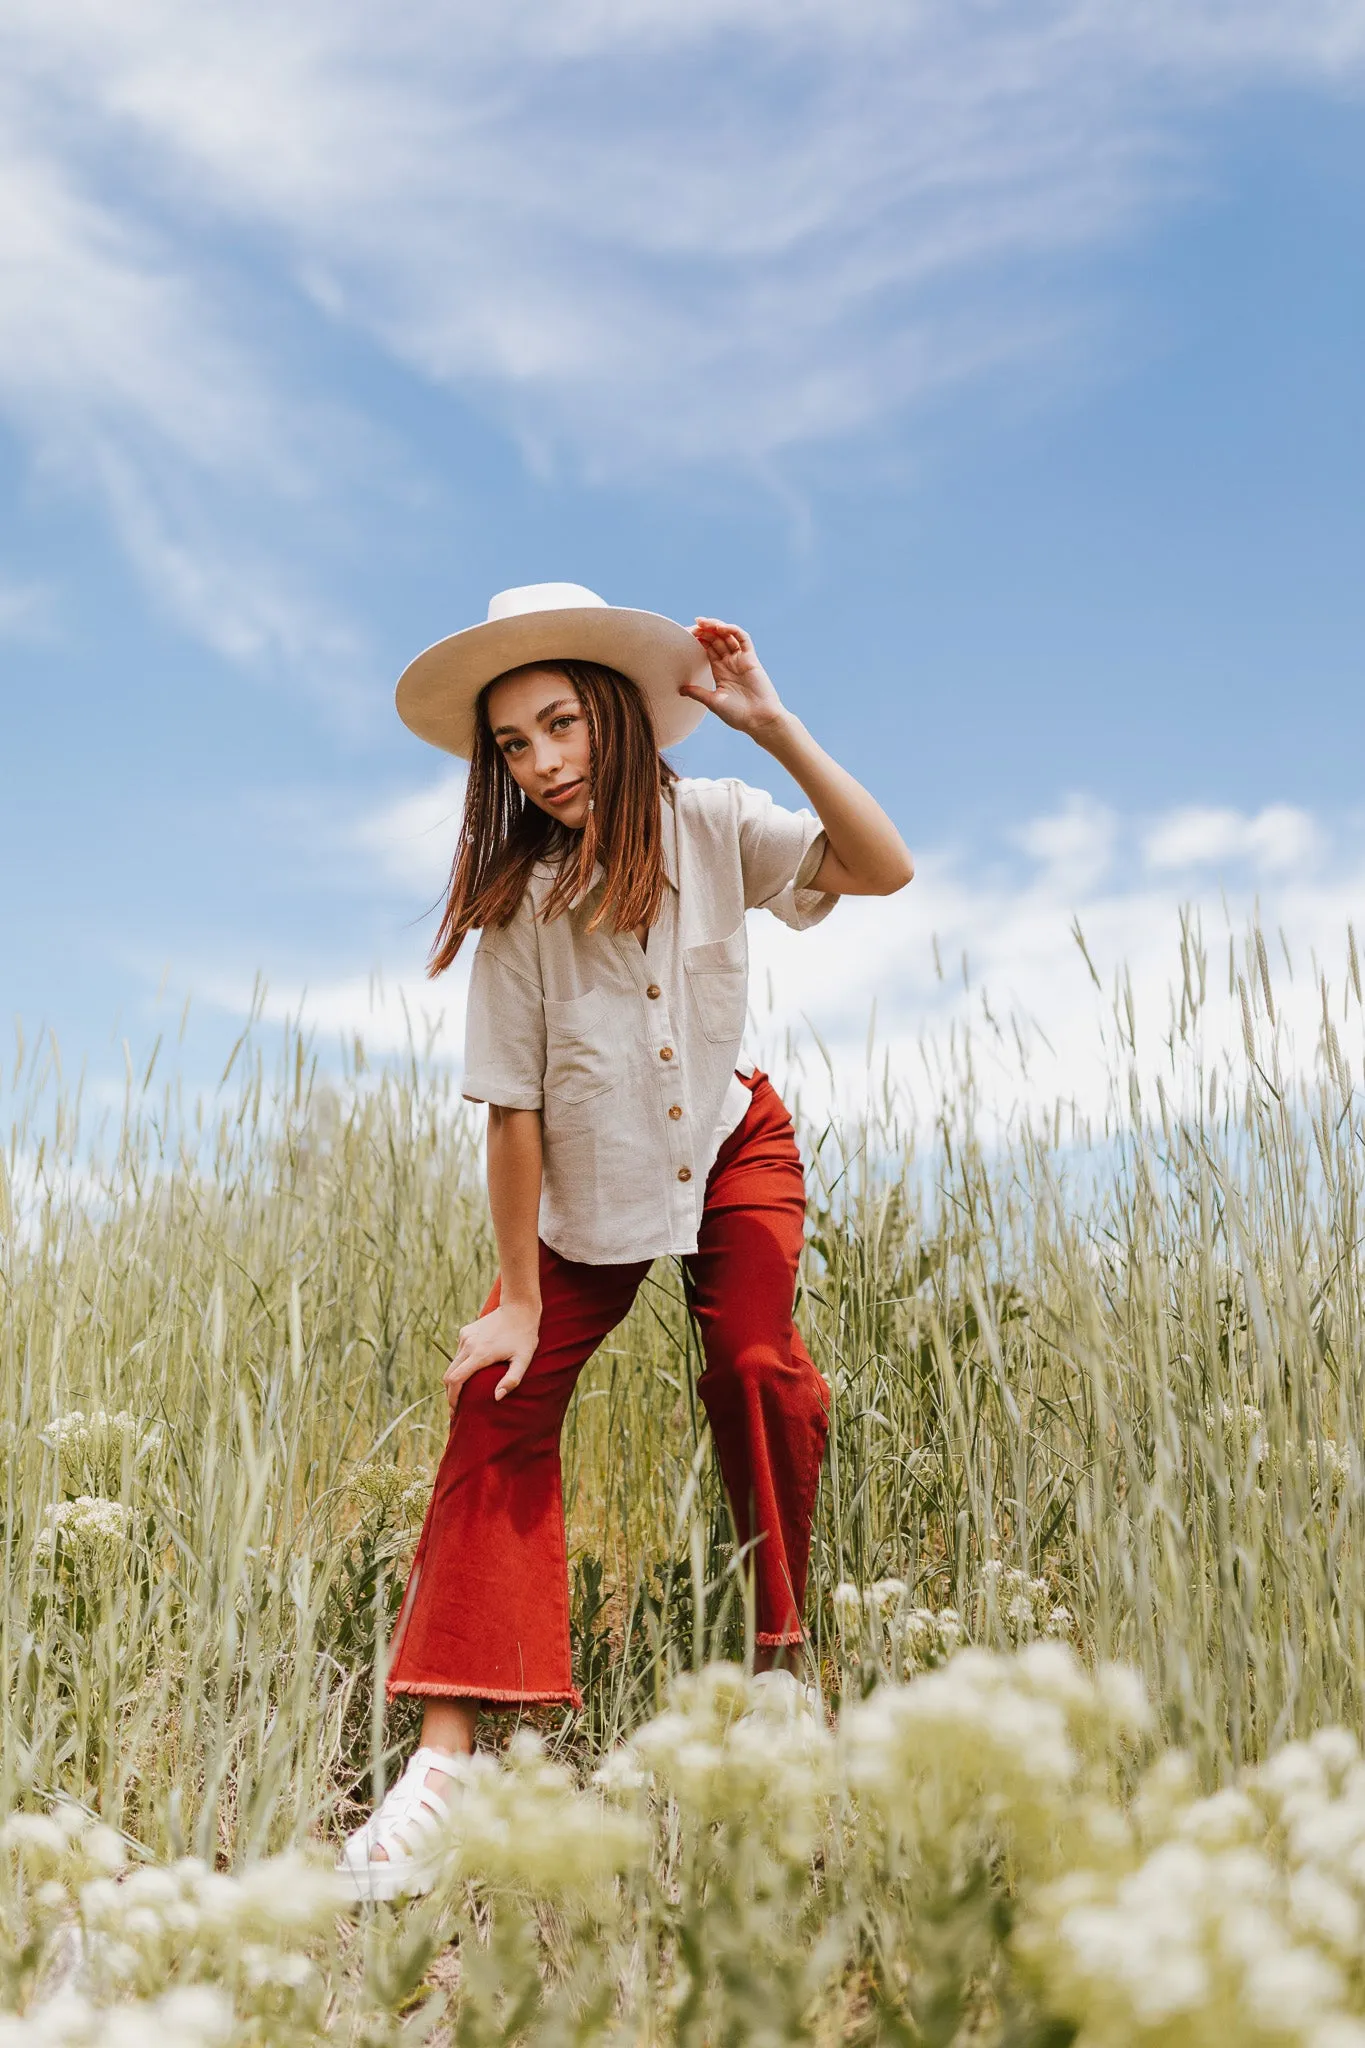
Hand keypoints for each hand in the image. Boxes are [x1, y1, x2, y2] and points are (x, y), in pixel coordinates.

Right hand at [441, 1301, 540, 1416]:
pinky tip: (471, 1371)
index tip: (454, 1412)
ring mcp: (465, 1337)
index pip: (456, 1380)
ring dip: (455, 1380)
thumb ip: (512, 1380)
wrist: (519, 1308)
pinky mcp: (465, 1331)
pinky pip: (459, 1353)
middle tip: (456, 1409)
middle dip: (450, 1394)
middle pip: (449, 1375)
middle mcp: (468, 1345)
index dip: (452, 1398)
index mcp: (480, 1354)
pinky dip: (461, 1365)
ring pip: (452, 1364)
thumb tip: (497, 1397)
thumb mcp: (524, 1360)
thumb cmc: (524, 1337)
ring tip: (463, 1393)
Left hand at [682, 619, 788, 740]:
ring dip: (716, 626)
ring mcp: (741, 659)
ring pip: (728, 635)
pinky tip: (721, 628)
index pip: (708, 648)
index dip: (698, 640)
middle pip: (716, 639)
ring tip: (703, 622)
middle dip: (705, 630)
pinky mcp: (751, 659)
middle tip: (693, 625)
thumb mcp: (712, 702)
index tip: (686, 636)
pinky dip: (733, 630)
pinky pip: (743, 639)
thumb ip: (697, 692)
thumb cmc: (737, 714)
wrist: (759, 720)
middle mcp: (730, 662)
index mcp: (719, 671)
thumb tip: (680, 689)